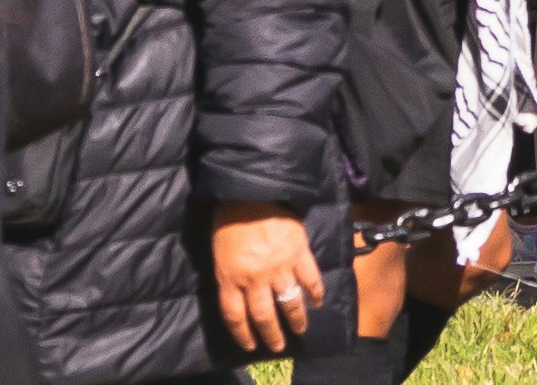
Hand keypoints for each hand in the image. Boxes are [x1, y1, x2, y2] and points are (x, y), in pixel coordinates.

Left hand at [209, 219, 322, 356]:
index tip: (251, 345)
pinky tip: (318, 301)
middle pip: (264, 316)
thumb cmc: (228, 220)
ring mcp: (279, 266)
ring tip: (300, 329)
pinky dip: (316, 292)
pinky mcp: (299, 252)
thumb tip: (239, 296)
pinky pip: (310, 278)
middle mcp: (254, 278)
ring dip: (296, 319)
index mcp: (230, 278)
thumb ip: (228, 277)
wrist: (252, 190)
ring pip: (289, 302)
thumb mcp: (218, 254)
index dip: (243, 334)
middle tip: (278, 346)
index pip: (235, 316)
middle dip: (272, 335)